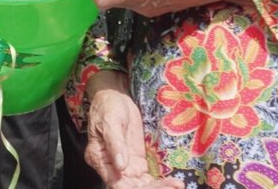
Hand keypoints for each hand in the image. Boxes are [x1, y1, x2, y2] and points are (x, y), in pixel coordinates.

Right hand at [84, 72, 180, 188]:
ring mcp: (126, 168)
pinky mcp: (138, 164)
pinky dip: (162, 182)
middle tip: (174, 186)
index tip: (155, 186)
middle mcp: (112, 169)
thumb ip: (115, 143)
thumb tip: (121, 166)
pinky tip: (175, 182)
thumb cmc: (107, 107)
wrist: (115, 98)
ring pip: (143, 186)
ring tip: (178, 185)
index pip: (116, 183)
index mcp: (99, 160)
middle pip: (132, 188)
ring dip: (160, 187)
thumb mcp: (110, 121)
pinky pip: (149, 179)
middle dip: (154, 188)